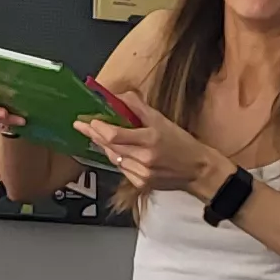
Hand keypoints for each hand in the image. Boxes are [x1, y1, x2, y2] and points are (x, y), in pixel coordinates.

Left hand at [78, 94, 226, 197]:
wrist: (197, 169)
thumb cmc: (180, 142)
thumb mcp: (162, 119)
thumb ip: (138, 107)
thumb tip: (118, 96)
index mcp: (150, 139)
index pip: (115, 135)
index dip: (98, 128)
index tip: (88, 120)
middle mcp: (144, 158)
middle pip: (110, 146)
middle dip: (94, 135)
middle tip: (81, 125)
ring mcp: (142, 174)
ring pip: (113, 158)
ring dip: (104, 146)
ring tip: (97, 135)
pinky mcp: (141, 184)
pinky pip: (121, 169)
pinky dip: (116, 159)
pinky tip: (117, 151)